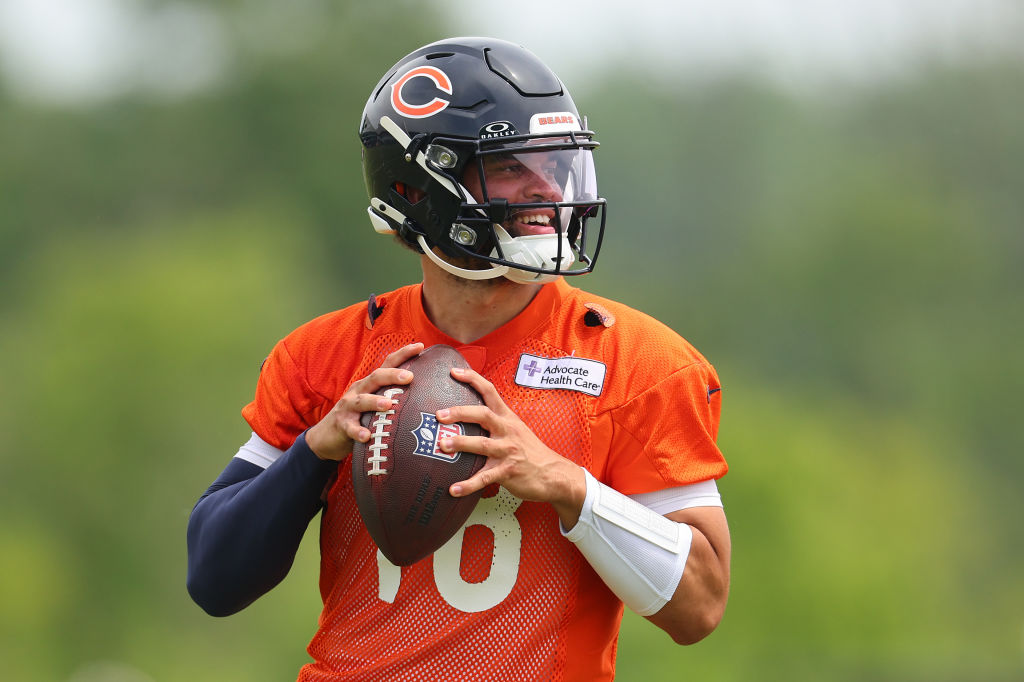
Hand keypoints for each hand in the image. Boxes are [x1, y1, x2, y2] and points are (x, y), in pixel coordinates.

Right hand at [305, 342, 424, 460]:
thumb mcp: (375, 402)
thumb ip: (393, 396)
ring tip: (389, 405)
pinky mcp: (342, 424)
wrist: (328, 435)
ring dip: (374, 401)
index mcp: (370, 383)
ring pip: (361, 401)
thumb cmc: (360, 417)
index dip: (403, 354)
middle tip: (410, 377)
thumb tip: (425, 394)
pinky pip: (350, 427)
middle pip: (376, 378)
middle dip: (393, 375)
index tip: (420, 346)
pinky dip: (358, 431)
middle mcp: (359, 390)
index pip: (388, 364)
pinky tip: (367, 436)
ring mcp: (348, 407)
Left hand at [436, 366, 586, 528]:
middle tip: (440, 415)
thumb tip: (468, 416)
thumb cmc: (531, 452)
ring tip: (442, 446)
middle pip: (483, 415)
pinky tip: (454, 490)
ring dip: (460, 444)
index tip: (453, 372)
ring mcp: (507, 451)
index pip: (490, 392)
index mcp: (508, 418)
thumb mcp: (516, 430)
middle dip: (460, 413)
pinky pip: (484, 478)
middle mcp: (507, 431)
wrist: (554, 474)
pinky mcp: (508, 472)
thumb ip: (496, 422)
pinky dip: (468, 484)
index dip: (472, 379)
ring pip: (481, 445)